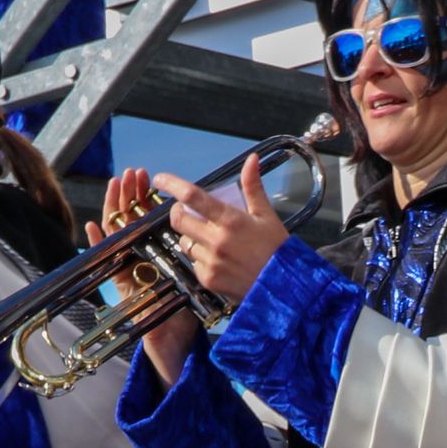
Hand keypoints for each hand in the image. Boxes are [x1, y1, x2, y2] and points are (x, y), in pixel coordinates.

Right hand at [95, 169, 191, 385]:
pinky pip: (107, 263)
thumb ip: (202, 253)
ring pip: (118, 234)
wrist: (180, 347)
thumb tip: (215, 228)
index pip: (150, 218)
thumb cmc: (189, 314)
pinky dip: (97, 245)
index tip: (151, 177)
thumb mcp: (199, 277)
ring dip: (114, 209)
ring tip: (115, 186)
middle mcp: (142, 260)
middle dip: (131, 196)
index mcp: (160, 254)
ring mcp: (130, 272)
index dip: (148, 197)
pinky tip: (94, 227)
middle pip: (132, 220)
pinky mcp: (121, 288)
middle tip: (132, 174)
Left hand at [153, 155, 288, 307]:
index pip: (193, 197)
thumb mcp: (266, 215)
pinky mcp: (207, 279)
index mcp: (230, 220)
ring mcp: (210, 262)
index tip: (161, 179)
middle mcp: (216, 240)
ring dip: (191, 237)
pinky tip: (218, 260)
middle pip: (179, 220)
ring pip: (185, 243)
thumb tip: (251, 160)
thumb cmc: (277, 249)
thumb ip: (253, 187)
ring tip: (210, 239)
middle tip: (185, 211)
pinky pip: (194, 263)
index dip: (172, 185)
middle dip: (178, 212)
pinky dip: (201, 259)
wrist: (284, 287)